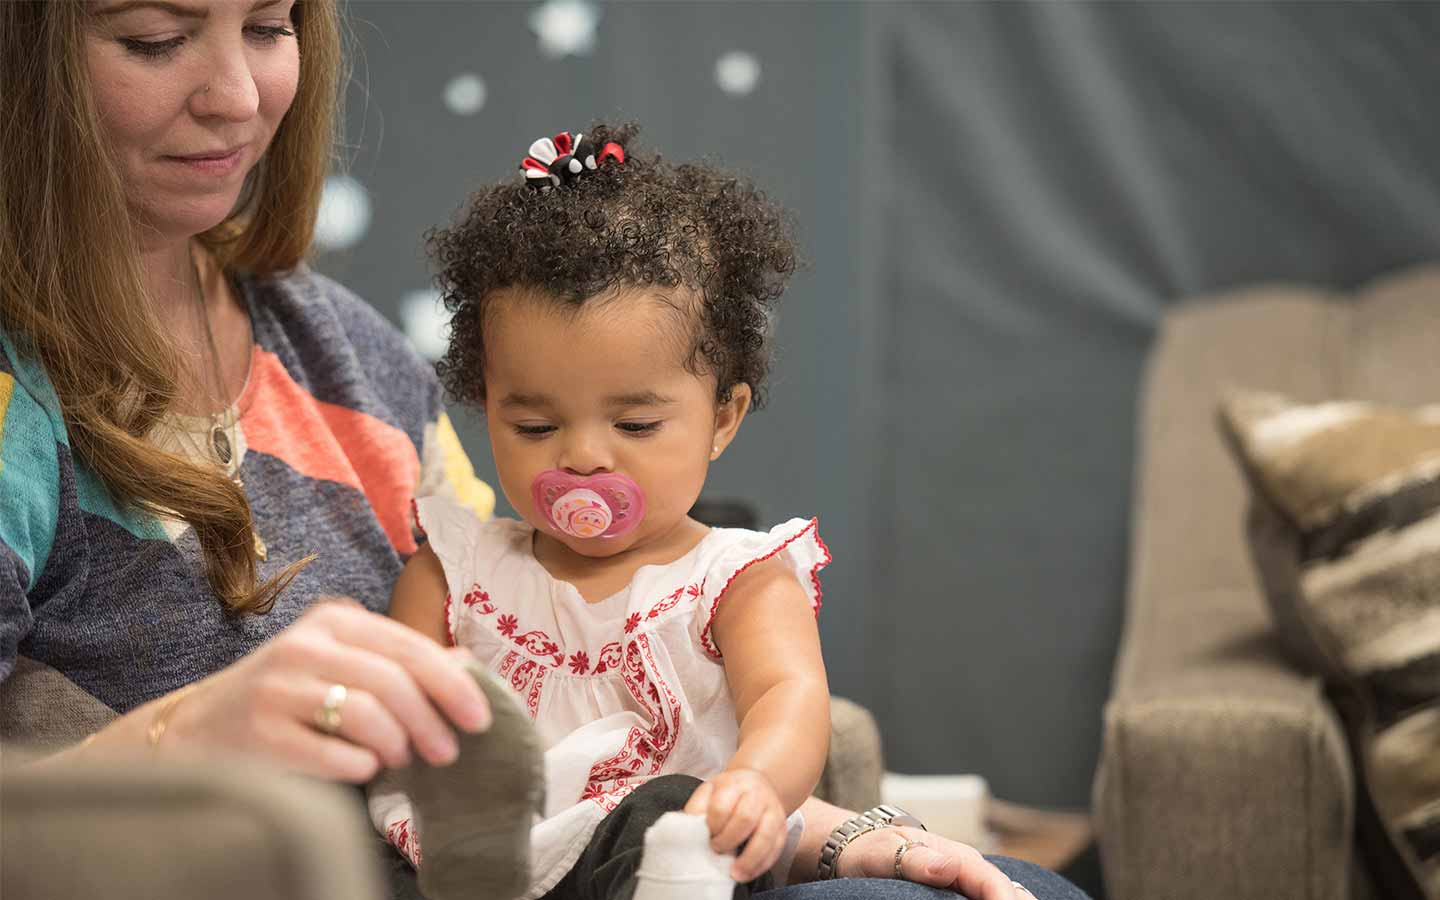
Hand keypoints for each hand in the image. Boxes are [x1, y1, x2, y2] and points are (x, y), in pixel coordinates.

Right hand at [164, 600, 492, 782]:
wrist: (195, 730)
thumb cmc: (287, 698)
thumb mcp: (340, 664)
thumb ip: (396, 663)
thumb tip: (465, 669)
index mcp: (332, 621)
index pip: (408, 647)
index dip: (452, 683)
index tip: (481, 718)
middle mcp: (304, 646)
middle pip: (393, 680)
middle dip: (432, 720)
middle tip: (448, 752)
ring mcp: (278, 688)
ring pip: (367, 714)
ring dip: (398, 744)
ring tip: (401, 759)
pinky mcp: (259, 733)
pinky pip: (334, 753)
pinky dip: (361, 766)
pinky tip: (364, 768)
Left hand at [684, 767, 788, 882]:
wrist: (756, 785)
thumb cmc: (728, 793)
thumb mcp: (708, 791)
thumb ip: (697, 808)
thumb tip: (688, 830)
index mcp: (735, 783)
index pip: (722, 806)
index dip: (712, 826)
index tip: (707, 836)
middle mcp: (758, 795)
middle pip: (745, 819)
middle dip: (728, 840)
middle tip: (717, 850)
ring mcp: (773, 811)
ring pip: (765, 836)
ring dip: (748, 859)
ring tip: (734, 873)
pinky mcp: (782, 829)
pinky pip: (776, 850)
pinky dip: (761, 865)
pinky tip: (747, 873)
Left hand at [838, 826, 1026, 899]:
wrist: (857, 848)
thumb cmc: (869, 848)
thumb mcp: (885, 851)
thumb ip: (916, 859)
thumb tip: (950, 866)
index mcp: (957, 857)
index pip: (993, 883)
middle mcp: (968, 872)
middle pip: (1009, 893)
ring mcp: (965, 887)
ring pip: (999, 898)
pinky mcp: (957, 897)